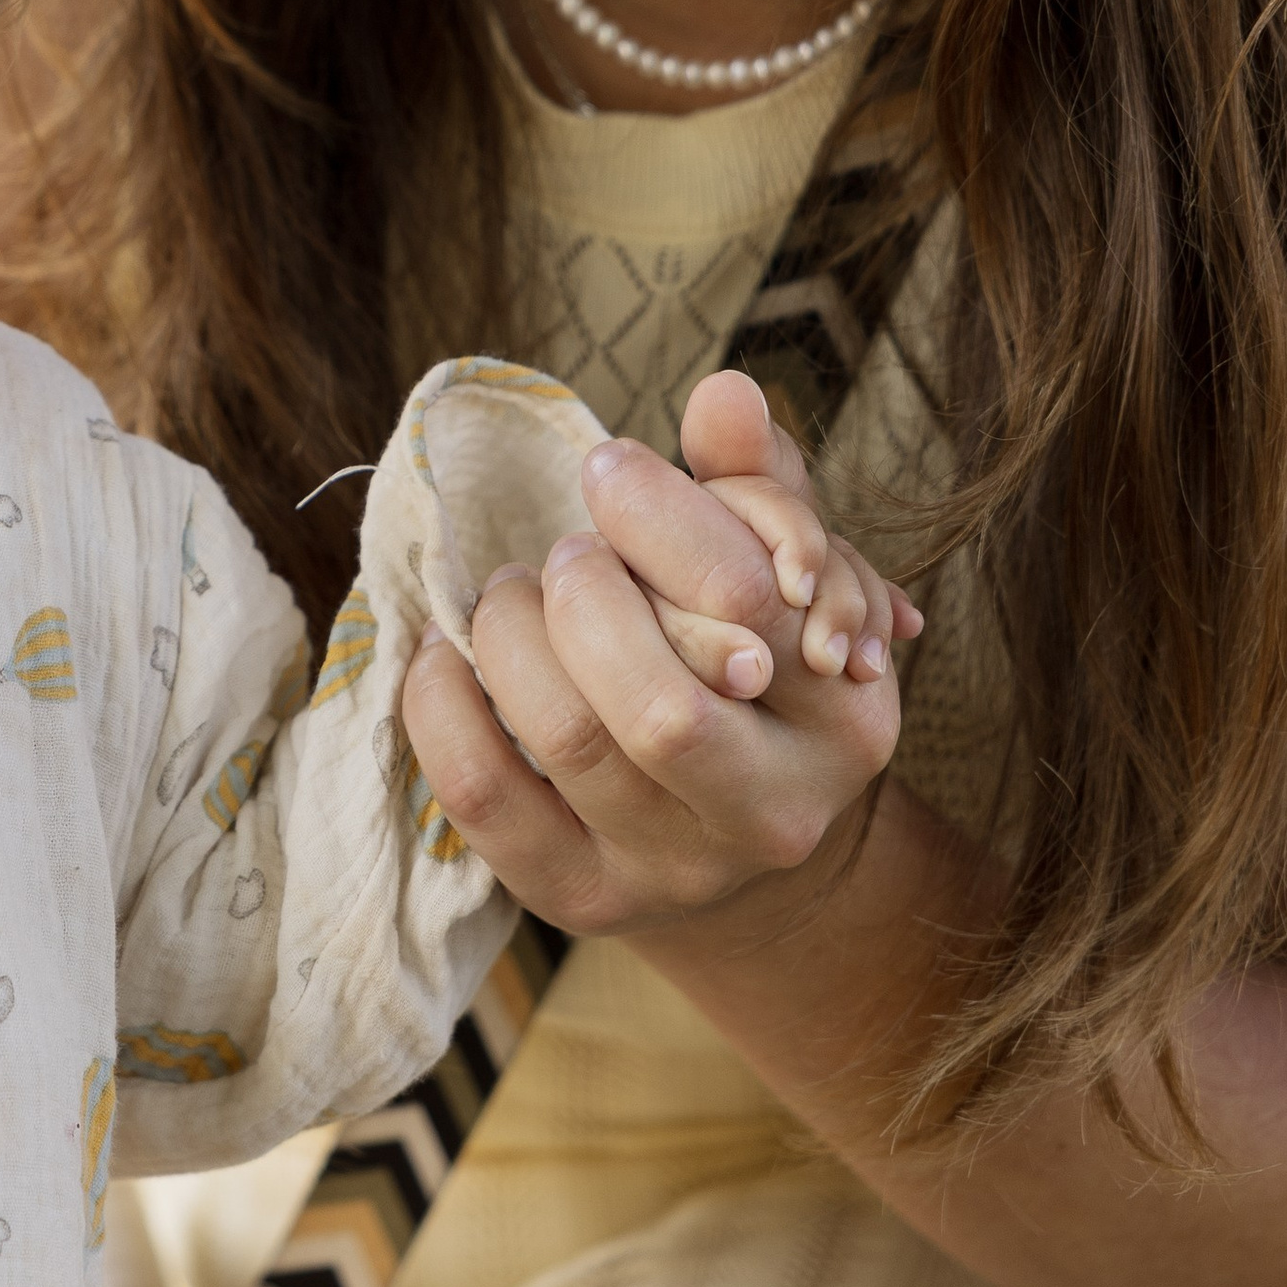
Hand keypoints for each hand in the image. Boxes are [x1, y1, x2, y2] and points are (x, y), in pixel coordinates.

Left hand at [403, 372, 909, 937]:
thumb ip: (757, 478)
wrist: (724, 834)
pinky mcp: (579, 896)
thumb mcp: (778, 572)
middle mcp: (773, 811)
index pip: (752, 601)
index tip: (608, 469)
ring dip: (512, 632)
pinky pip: (484, 794)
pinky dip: (441, 703)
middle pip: (661, 704)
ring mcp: (673, 868)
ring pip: (567, 737)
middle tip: (565, 552)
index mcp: (845, 718)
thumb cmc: (747, 668)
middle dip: (585, 594)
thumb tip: (726, 390)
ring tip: (512, 595)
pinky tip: (448, 652)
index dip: (663, 517)